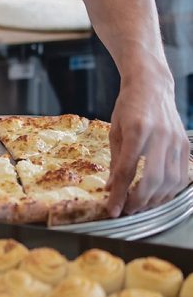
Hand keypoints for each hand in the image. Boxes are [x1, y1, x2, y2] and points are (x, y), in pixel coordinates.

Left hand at [106, 76, 189, 216]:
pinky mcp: (184, 143)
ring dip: (156, 199)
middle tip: (128, 210)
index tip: (113, 210)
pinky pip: (181, 174)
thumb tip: (111, 188)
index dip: (120, 195)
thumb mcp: (115, 131)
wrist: (152, 85)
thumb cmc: (129, 107)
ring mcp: (175, 140)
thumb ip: (115, 161)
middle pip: (153, 179)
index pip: (128, 171)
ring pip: (170, 180)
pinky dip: (170, 190)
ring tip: (141, 205)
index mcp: (137, 131)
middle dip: (139, 201)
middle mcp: (159, 136)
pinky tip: (158, 195)